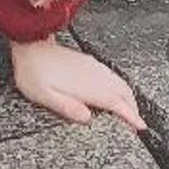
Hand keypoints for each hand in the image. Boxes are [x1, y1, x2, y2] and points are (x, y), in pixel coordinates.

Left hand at [9, 37, 143, 132]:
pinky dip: (121, 85)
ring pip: (120, 81)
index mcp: (85, 85)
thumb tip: (87, 118)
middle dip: (134, 107)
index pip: (115, 102)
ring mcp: (92, 66)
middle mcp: (93, 74)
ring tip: (131, 109)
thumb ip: (66, 107)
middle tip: (137, 122)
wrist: (29, 43)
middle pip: (123, 91)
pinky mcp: (88, 61)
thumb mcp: (44, 95)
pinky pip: (112, 74)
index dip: (130, 115)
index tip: (139, 125)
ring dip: (129, 96)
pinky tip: (116, 89)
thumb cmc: (33, 70)